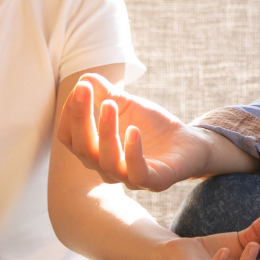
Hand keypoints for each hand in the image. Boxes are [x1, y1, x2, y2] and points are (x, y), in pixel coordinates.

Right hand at [55, 72, 223, 191]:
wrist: (190, 143)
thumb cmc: (152, 127)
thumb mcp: (126, 105)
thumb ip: (104, 94)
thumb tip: (84, 78)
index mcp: (95, 152)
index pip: (69, 138)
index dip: (70, 113)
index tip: (80, 87)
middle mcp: (108, 169)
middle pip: (83, 149)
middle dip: (81, 118)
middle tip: (84, 89)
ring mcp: (130, 178)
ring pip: (106, 162)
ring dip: (105, 131)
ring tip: (109, 105)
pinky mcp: (155, 181)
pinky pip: (137, 173)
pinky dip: (132, 152)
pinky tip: (133, 130)